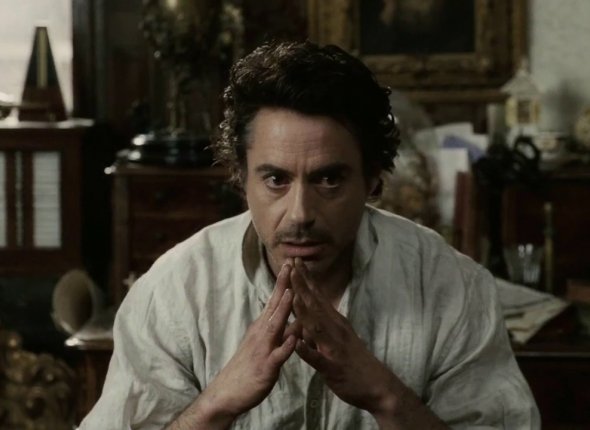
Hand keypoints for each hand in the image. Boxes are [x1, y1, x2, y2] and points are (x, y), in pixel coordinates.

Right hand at [194, 263, 296, 423]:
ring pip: (275, 326)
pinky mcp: (266, 367)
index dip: (284, 282)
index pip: (274, 299)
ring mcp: (263, 349)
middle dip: (284, 286)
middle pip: (274, 305)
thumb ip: (278, 329)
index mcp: (262, 327)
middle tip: (292, 265)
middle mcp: (262, 333)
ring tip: (292, 293)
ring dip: (283, 309)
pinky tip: (294, 338)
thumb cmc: (248, 367)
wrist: (227, 393)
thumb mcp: (263, 343)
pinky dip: (286, 346)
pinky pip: (278, 355)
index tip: (291, 262)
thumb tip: (291, 315)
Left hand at [289, 258, 399, 415]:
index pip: (317, 295)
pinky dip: (308, 351)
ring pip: (316, 326)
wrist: (378, 386)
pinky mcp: (333, 366)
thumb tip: (308, 313)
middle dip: (302, 284)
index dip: (306, 278)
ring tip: (291, 295)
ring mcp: (335, 346)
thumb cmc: (354, 360)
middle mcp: (335, 329)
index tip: (295, 261)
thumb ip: (323, 324)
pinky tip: (297, 344)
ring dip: (303, 310)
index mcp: (334, 322)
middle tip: (291, 264)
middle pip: (316, 303)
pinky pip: (319, 358)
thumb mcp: (338, 337)